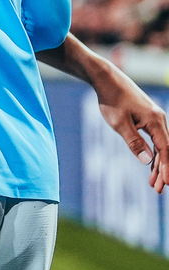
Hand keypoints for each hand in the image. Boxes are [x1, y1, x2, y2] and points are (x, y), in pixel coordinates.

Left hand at [93, 65, 168, 192]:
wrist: (107, 80)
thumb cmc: (111, 100)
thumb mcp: (119, 123)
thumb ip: (134, 142)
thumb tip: (148, 161)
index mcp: (156, 121)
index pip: (165, 150)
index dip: (166, 167)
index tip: (166, 183)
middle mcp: (160, 120)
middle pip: (166, 150)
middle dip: (163, 170)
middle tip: (158, 189)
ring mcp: (155, 119)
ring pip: (161, 146)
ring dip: (158, 164)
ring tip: (153, 183)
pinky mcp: (148, 119)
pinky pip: (155, 140)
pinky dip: (153, 153)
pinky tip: (150, 166)